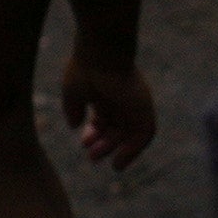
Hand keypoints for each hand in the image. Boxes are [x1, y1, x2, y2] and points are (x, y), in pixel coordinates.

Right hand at [59, 44, 158, 172]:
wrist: (101, 53)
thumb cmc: (84, 68)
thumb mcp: (73, 92)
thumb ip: (73, 109)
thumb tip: (74, 125)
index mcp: (105, 94)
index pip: (104, 120)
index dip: (95, 134)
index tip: (84, 144)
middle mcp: (122, 100)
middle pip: (118, 129)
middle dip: (105, 144)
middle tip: (92, 158)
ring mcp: (135, 104)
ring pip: (131, 133)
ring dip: (120, 150)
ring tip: (108, 164)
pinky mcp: (144, 108)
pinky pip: (145, 134)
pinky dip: (134, 149)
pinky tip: (119, 161)